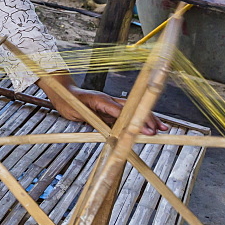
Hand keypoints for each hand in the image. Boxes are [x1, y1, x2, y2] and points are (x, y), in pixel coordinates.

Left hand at [38, 74, 168, 135]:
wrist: (64, 94)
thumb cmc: (69, 102)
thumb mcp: (77, 112)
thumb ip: (93, 119)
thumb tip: (110, 130)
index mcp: (101, 100)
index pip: (122, 112)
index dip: (133, 121)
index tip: (145, 129)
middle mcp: (109, 100)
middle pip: (133, 109)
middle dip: (147, 119)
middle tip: (158, 130)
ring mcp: (111, 104)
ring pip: (133, 111)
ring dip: (147, 119)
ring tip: (161, 128)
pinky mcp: (110, 109)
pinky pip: (127, 115)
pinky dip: (137, 121)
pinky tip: (147, 127)